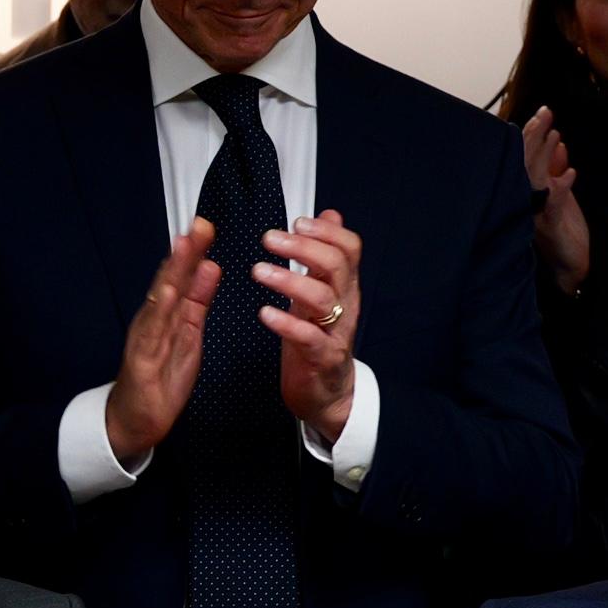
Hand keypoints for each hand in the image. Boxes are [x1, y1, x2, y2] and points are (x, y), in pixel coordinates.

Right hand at [100, 219, 221, 465]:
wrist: (136, 419)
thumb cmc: (160, 378)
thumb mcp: (188, 333)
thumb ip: (197, 301)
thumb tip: (209, 267)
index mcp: (168, 313)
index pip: (181, 276)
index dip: (193, 251)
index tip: (206, 226)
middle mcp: (154, 319)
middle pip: (171, 280)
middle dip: (185, 252)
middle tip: (199, 225)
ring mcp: (146, 336)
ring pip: (161, 298)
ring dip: (172, 272)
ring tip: (184, 247)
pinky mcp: (142, 357)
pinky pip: (152, 331)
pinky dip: (159, 310)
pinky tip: (168, 293)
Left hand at [250, 209, 363, 442]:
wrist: (328, 393)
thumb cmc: (318, 339)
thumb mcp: (321, 291)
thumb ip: (324, 254)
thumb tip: (330, 214)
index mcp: (344, 286)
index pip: (349, 248)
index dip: (326, 231)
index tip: (297, 221)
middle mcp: (345, 304)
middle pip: (336, 265)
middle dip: (303, 247)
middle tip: (269, 238)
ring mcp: (336, 331)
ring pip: (322, 298)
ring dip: (289, 280)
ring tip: (259, 271)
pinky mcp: (322, 358)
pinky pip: (308, 337)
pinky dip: (286, 323)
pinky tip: (265, 313)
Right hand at [519, 108, 588, 293]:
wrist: (573, 267)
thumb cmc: (566, 232)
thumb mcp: (561, 194)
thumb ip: (556, 169)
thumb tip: (557, 141)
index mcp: (534, 191)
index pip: (528, 157)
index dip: (534, 134)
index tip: (543, 112)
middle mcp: (530, 201)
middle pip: (527, 162)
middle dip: (534, 137)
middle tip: (545, 114)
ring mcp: (537, 214)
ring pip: (535, 179)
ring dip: (544, 157)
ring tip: (555, 135)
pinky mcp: (551, 228)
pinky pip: (553, 206)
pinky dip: (561, 189)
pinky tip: (570, 174)